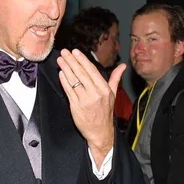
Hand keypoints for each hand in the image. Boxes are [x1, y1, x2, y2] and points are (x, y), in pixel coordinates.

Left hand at [57, 49, 125, 167]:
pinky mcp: (76, 106)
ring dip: (65, 69)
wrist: (100, 131)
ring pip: (73, 81)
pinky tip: (61, 74)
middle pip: (81, 74)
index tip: (75, 52)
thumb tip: (123, 66)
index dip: (82, 60)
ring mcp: (84, 100)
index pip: (91, 71)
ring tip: (60, 60)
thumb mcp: (113, 94)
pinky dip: (64, 81)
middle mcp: (95, 93)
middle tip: (64, 52)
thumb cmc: (105, 112)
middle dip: (71, 61)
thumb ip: (115, 78)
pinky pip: (68, 91)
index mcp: (104, 89)